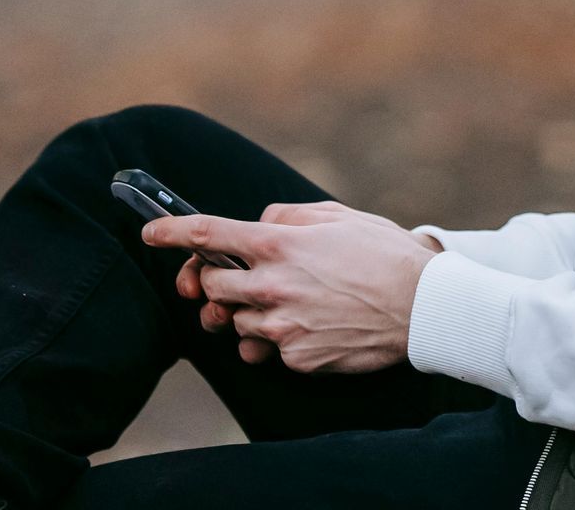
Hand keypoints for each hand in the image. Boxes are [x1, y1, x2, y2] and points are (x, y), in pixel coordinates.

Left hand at [150, 200, 440, 373]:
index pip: (208, 234)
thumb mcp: (340, 217)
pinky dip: (281, 337)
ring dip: (251, 311)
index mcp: (280, 244)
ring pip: (237, 321)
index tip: (150, 232)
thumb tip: (260, 224)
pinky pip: (269, 348)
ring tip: (289, 302)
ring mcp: (282, 325)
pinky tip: (312, 324)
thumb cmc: (385, 254)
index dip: (170, 231)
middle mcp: (273, 285)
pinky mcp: (296, 357)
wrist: (424, 307)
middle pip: (211, 285)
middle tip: (232, 278)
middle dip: (215, 280)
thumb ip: (290, 217)